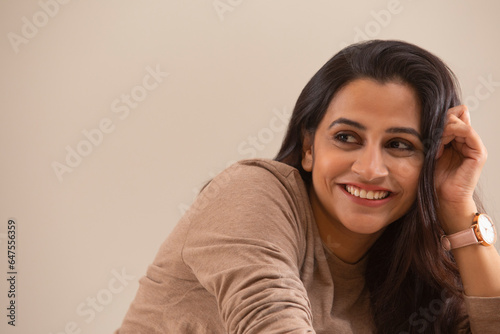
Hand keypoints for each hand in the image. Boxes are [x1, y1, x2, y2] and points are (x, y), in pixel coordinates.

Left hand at [434, 105, 487, 232]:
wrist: (442, 197)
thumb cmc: (434, 177)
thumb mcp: (431, 150)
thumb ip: (435, 134)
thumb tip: (434, 117)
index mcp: (458, 139)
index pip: (453, 115)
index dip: (439, 118)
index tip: (426, 131)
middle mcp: (468, 141)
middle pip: (457, 115)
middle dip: (440, 124)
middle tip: (429, 141)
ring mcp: (475, 146)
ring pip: (460, 122)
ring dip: (443, 131)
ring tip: (434, 146)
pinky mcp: (478, 153)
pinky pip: (467, 131)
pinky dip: (452, 133)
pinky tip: (440, 145)